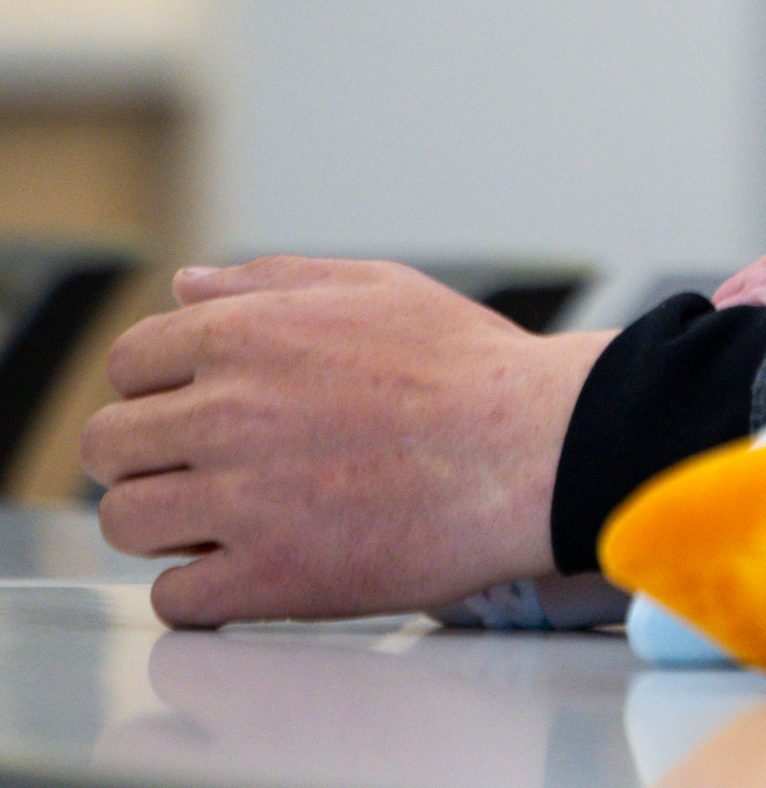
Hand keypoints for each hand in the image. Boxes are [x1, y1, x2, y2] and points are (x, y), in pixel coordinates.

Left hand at [81, 256, 610, 625]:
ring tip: (222, 521)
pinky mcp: (271, 577)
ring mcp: (244, 499)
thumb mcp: (378, 287)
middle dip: (148, 456)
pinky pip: (174, 597)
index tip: (193, 410)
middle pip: (110, 445)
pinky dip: (200, 590)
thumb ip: (270, 281)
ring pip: (127, 521)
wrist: (541, 449)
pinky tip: (248, 568)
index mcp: (247, 335)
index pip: (129, 363)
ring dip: (165, 524)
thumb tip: (185, 286)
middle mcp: (229, 411)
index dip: (157, 388)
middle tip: (204, 468)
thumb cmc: (472, 369)